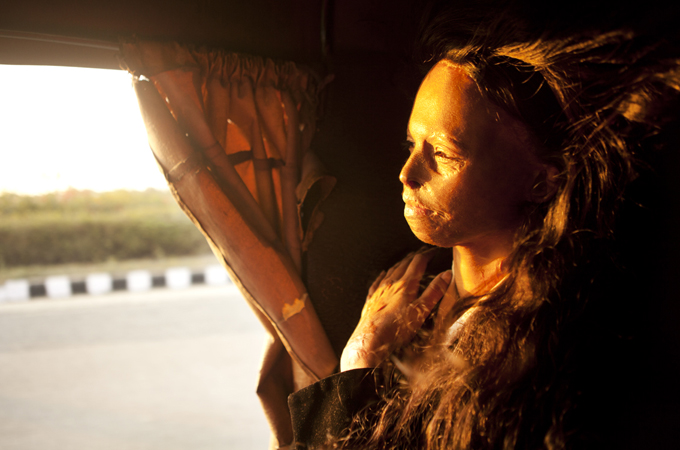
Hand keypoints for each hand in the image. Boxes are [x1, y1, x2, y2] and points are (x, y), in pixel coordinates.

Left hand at [340, 248, 452, 370]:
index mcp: (405, 284)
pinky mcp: (371, 300)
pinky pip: (377, 282)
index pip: (418, 262)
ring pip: (391, 271)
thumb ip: (434, 291)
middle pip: (404, 264)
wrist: (371, 341)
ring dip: (401, 264)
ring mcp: (379, 291)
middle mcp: (391, 283)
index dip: (427, 255)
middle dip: (415, 257)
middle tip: (423, 253)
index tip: (434, 251)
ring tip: (407, 260)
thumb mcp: (422, 310)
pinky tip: (383, 274)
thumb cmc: (397, 328)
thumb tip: (446, 274)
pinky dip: (383, 275)